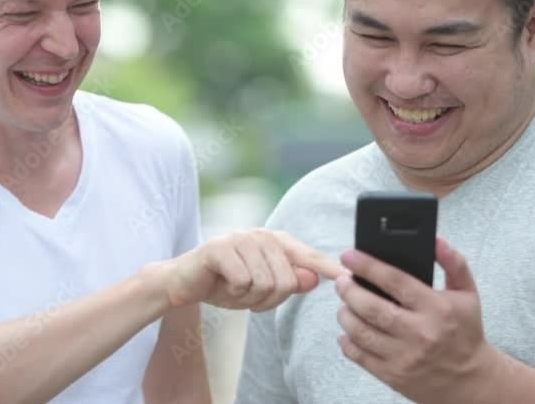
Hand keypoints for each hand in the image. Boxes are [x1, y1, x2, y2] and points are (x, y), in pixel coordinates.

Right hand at [157, 229, 346, 310]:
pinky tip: (222, 284)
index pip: (310, 258)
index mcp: (278, 243)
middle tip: (248, 296)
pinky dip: (234, 292)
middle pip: (286, 281)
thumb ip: (290, 282)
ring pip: (265, 284)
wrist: (184, 284)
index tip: (349, 277)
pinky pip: (243, 281)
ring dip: (248, 298)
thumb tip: (314, 278)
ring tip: (234, 288)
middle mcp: (262, 235)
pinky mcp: (220, 247)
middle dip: (267, 300)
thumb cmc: (227, 284)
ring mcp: (241, 238)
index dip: (330, 269)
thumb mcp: (263, 289)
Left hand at [334, 237, 498, 403]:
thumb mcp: (467, 294)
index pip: (395, 281)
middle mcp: (419, 333)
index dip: (368, 266)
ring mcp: (404, 357)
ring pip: (361, 332)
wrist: (470, 380)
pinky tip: (346, 331)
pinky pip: (360, 356)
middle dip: (349, 290)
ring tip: (344, 304)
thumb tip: (436, 240)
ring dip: (345, 314)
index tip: (349, 255)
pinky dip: (347, 342)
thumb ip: (453, 263)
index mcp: (437, 309)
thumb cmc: (465, 332)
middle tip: (341, 281)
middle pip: (372, 308)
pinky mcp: (393, 375)